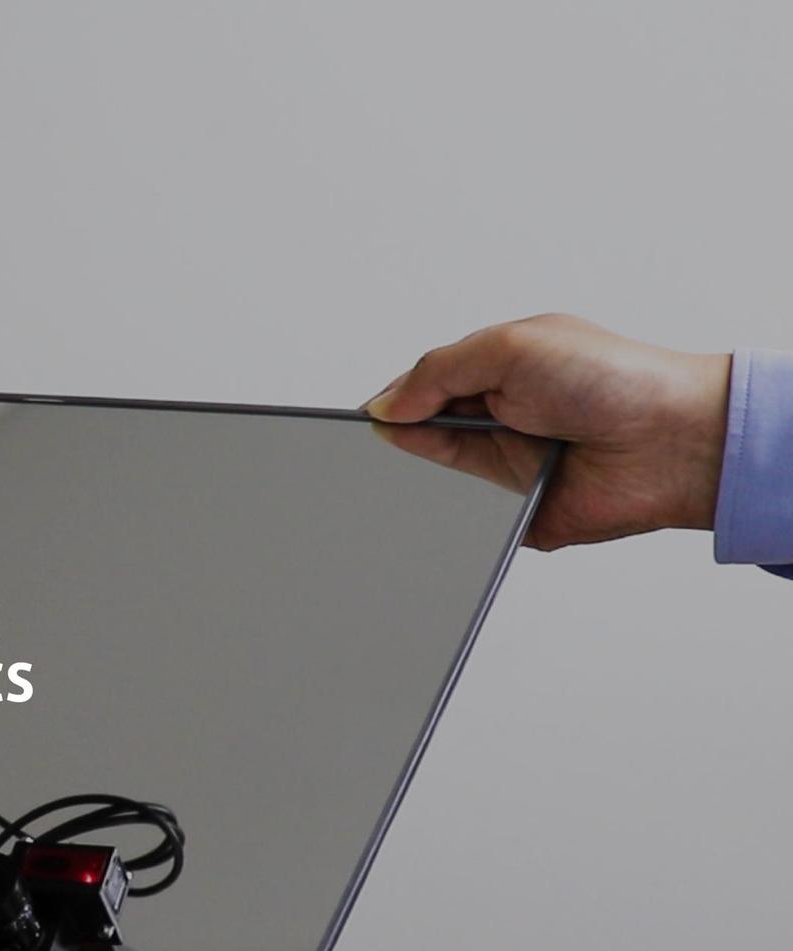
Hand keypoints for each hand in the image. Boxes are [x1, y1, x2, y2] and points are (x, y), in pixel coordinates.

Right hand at [364, 314, 730, 549]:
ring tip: (423, 461)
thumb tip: (386, 406)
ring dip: (426, 470)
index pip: (422, 386)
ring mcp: (509, 464)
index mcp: (496, 369)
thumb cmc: (615, 378)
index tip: (364, 415)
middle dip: (402, 433)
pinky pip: (468, 520)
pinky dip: (456, 513)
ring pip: (438, 475)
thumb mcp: (511, 347)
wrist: (670, 441)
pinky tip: (452, 499)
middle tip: (390, 435)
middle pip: (422, 430)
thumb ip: (438, 371)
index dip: (391, 401)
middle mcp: (500, 416)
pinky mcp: (518, 510)